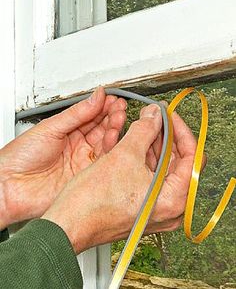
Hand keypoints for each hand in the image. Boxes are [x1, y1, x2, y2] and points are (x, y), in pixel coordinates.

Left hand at [0, 87, 126, 228]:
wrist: (10, 185)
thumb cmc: (21, 156)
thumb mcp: (51, 127)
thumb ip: (77, 113)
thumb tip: (96, 96)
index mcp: (67, 132)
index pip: (91, 116)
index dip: (103, 107)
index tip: (113, 99)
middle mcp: (77, 146)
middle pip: (101, 129)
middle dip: (112, 116)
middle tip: (119, 107)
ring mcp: (83, 161)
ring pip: (105, 144)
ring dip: (114, 129)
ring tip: (118, 118)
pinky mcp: (87, 177)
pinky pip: (104, 162)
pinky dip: (112, 149)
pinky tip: (115, 136)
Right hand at [43, 104, 201, 253]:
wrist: (68, 224)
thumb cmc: (92, 203)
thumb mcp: (123, 156)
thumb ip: (145, 129)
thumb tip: (155, 115)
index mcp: (173, 199)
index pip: (192, 157)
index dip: (181, 131)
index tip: (170, 116)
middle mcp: (168, 208)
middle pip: (178, 163)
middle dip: (166, 136)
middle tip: (157, 117)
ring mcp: (154, 208)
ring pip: (163, 169)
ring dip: (155, 145)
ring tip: (145, 125)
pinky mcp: (141, 205)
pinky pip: (151, 177)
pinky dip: (146, 158)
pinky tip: (137, 143)